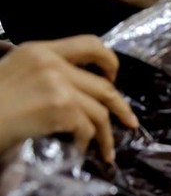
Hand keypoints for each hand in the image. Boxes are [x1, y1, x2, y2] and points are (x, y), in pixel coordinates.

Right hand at [0, 35, 138, 161]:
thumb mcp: (15, 73)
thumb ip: (46, 74)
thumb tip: (80, 91)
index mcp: (40, 50)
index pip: (90, 43)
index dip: (110, 62)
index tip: (112, 80)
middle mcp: (52, 63)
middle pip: (103, 85)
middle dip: (121, 108)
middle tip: (130, 123)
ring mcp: (58, 84)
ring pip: (101, 111)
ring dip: (107, 135)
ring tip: (107, 152)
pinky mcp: (60, 108)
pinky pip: (87, 128)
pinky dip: (87, 143)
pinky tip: (79, 151)